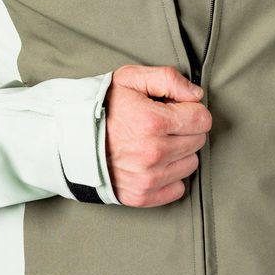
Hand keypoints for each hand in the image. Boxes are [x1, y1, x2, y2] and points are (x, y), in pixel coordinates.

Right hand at [104, 65, 211, 207]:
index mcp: (153, 122)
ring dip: (180, 152)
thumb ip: (168, 79)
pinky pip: (178, 188)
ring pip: (190, 164)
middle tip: (164, 123)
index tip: (176, 108)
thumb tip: (197, 95)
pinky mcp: (141, 196)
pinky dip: (171, 176)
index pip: (202, 119)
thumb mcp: (131, 78)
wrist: (71, 138)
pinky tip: (155, 162)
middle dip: (186, 129)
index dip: (192, 110)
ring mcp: (148, 178)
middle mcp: (153, 153)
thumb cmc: (103, 106)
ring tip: (157, 141)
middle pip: (198, 141)